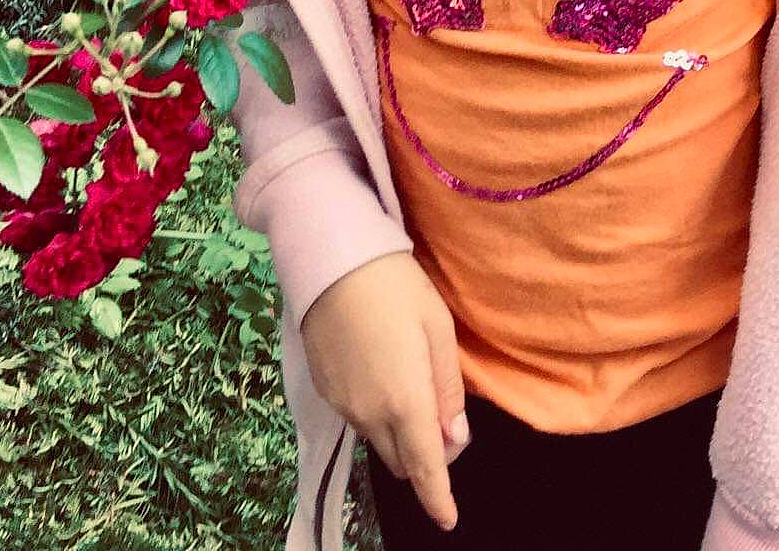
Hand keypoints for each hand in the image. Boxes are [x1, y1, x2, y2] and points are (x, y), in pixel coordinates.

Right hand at [301, 251, 469, 532]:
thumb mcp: (438, 328)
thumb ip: (448, 388)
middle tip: (439, 417)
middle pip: (402, 462)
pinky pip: (357, 417)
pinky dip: (374, 411)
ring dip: (398, 433)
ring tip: (408, 381)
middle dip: (424, 457)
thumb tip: (455, 436)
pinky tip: (379, 369)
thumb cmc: (396, 286)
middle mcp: (371, 415)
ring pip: (378, 441)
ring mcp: (343, 404)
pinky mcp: (324, 389)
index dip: (439, 500)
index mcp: (406, 402)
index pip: (427, 470)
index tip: (449, 518)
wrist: (330, 259)